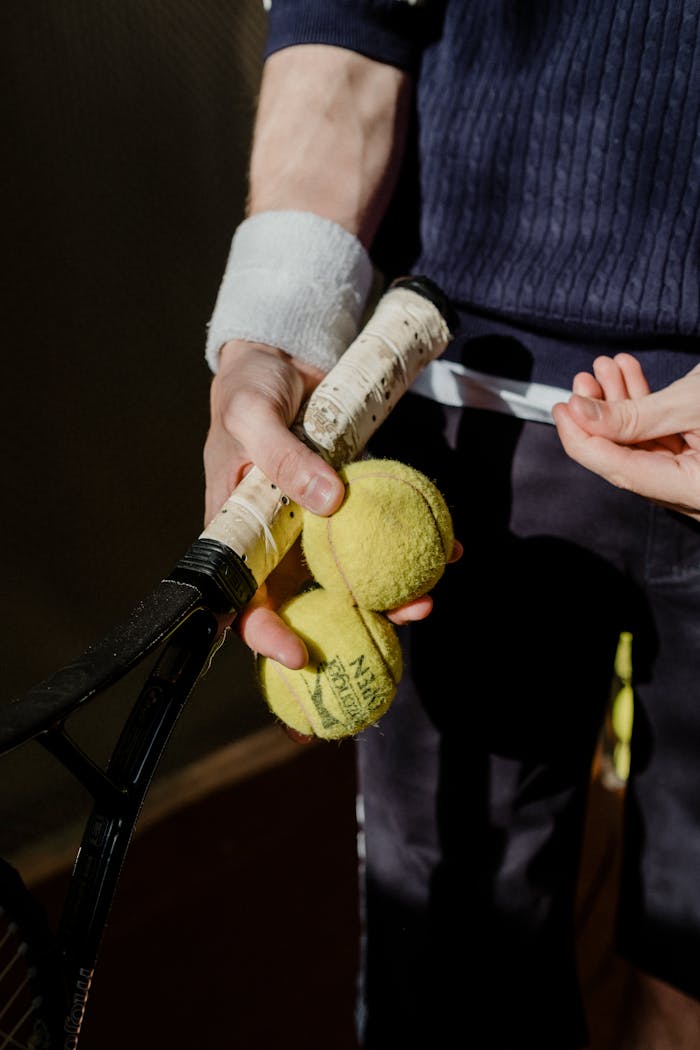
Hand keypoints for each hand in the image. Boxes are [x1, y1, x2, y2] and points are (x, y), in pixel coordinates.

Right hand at [205, 337, 462, 693]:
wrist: (281, 356)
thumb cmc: (250, 387)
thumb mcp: (253, 415)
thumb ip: (283, 457)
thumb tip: (329, 501)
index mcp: (240, 532)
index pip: (244, 599)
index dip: (267, 636)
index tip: (301, 656)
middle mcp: (278, 539)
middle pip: (311, 599)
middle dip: (355, 622)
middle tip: (403, 617)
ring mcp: (315, 526)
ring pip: (352, 575)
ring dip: (393, 590)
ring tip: (432, 594)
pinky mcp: (349, 505)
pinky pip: (379, 533)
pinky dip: (412, 541)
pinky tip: (449, 546)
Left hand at [552, 354, 699, 520]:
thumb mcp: (688, 404)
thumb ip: (632, 415)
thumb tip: (579, 414)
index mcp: (692, 491)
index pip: (619, 471)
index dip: (583, 439)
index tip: (561, 410)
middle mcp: (690, 493)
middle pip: (626, 458)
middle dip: (600, 415)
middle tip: (583, 381)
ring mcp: (692, 478)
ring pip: (641, 444)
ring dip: (619, 404)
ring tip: (604, 370)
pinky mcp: (697, 461)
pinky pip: (660, 438)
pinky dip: (643, 408)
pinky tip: (627, 376)